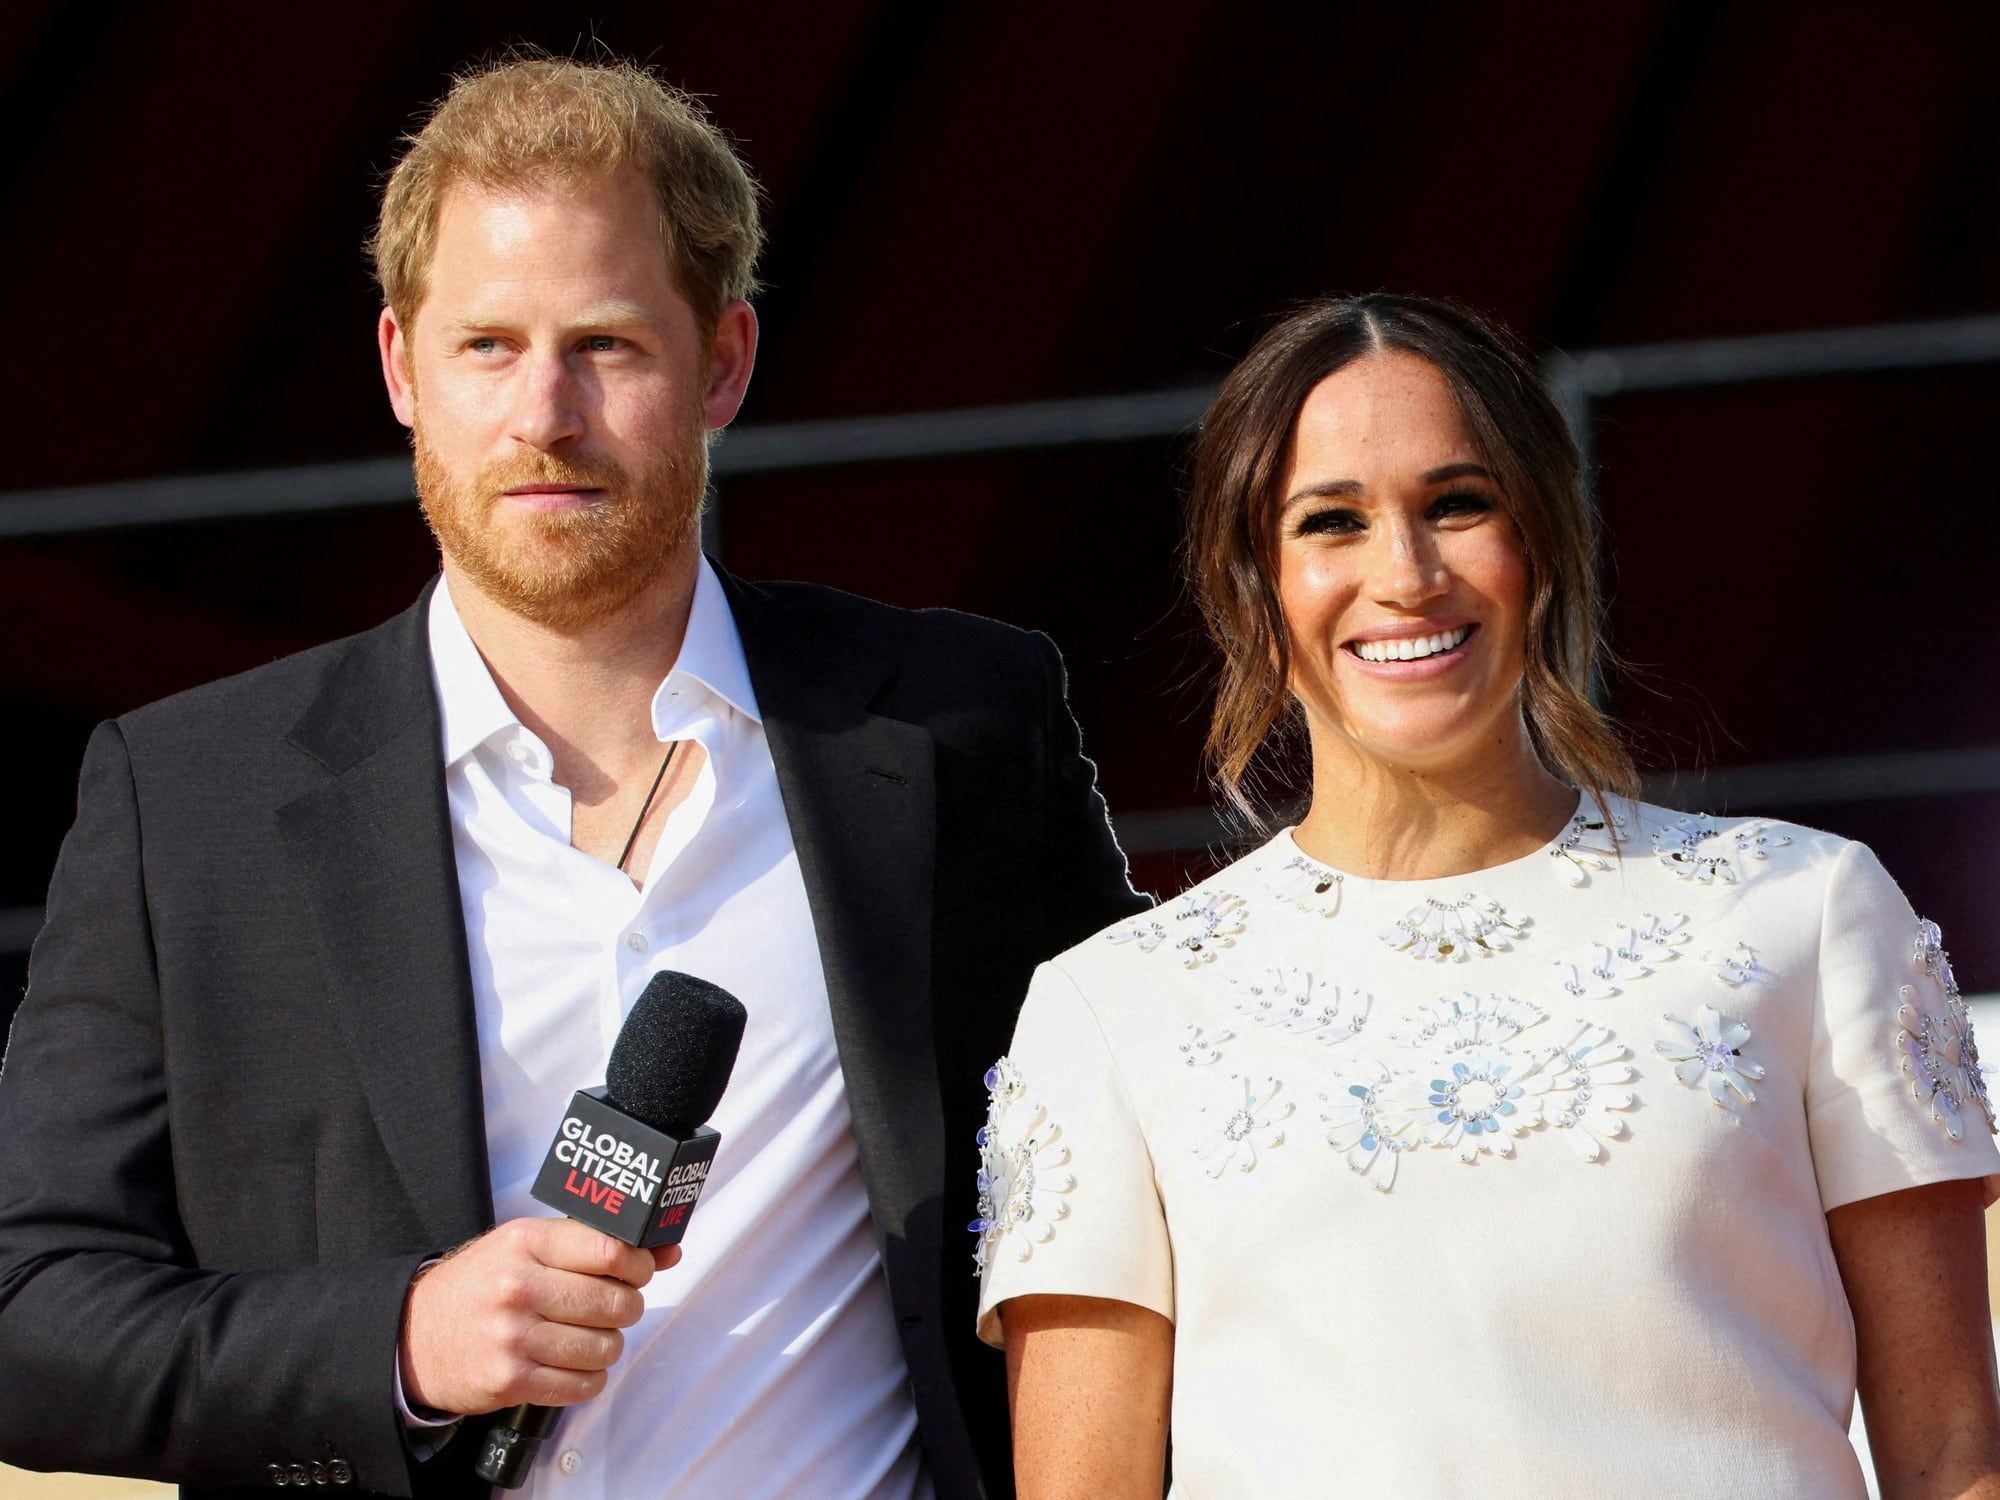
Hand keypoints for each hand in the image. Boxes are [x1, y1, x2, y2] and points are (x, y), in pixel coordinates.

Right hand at [398, 1218, 683, 1416]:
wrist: (412, 1334)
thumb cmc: (478, 1285)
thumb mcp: (527, 1247)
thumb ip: (594, 1244)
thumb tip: (667, 1251)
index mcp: (526, 1244)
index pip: (610, 1251)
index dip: (639, 1265)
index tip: (639, 1271)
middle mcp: (519, 1287)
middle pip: (615, 1302)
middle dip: (626, 1307)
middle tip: (611, 1307)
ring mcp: (514, 1337)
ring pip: (605, 1346)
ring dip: (608, 1345)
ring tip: (587, 1336)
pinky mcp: (511, 1380)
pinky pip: (582, 1384)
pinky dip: (589, 1378)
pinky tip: (571, 1364)